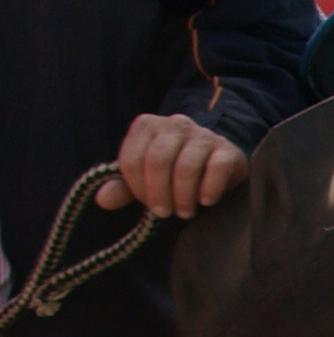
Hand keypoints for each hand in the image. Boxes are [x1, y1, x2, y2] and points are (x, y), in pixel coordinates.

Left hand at [102, 113, 241, 219]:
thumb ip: (122, 188)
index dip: (136, 187)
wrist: (215, 165)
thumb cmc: (173, 172)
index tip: (146, 204)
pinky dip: (209, 189)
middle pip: (158, 161)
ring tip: (185, 212)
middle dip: (159, 193)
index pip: (132, 158)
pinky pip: (216, 168)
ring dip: (183, 196)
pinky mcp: (227, 149)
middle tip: (164, 213)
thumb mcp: (144, 179)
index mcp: (147, 126)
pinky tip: (206, 201)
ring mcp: (203, 134)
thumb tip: (103, 200)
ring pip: (186, 166)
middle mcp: (174, 124)